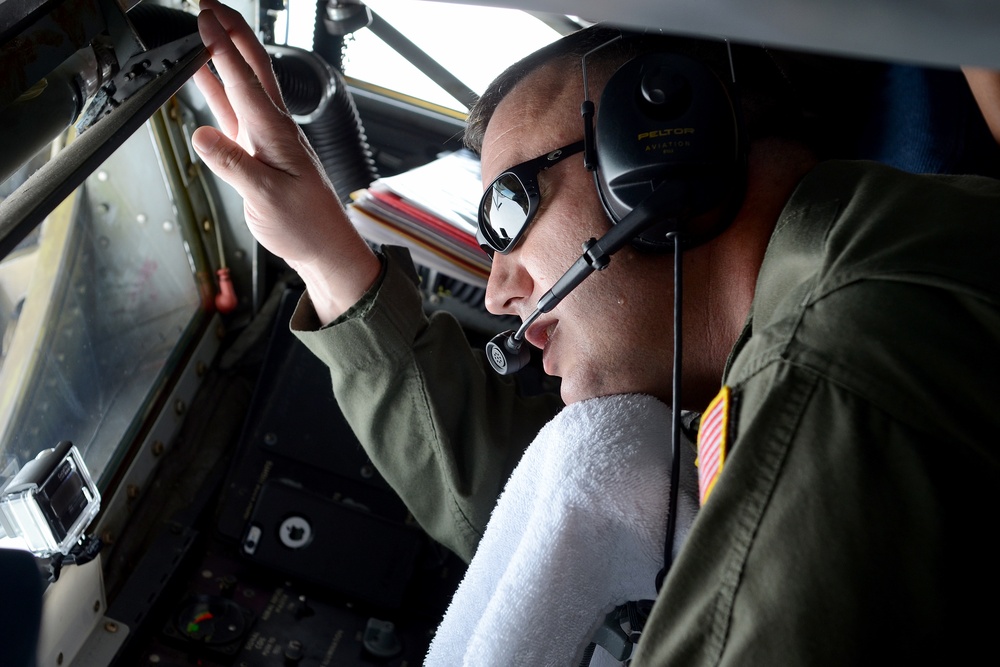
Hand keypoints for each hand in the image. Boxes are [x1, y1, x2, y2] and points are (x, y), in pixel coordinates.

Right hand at [191, 0, 380, 322]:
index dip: (223, 48)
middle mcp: (273, 129)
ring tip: (203, 27)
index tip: (204, 18)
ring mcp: (265, 138)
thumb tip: (203, 137)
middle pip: (251, 68)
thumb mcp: (266, 198)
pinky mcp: (258, 151)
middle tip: (207, 4)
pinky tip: (203, 77)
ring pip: (241, 85)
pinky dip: (217, 88)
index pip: (245, 81)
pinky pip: (234, 110)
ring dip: (223, 54)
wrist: (324, 246)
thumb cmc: (306, 226)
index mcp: (277, 134)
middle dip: (230, 32)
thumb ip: (234, 166)